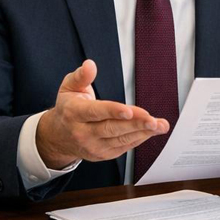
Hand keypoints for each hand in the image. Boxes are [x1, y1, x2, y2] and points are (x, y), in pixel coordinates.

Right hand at [35, 59, 169, 168]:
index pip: (96, 112)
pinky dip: (139, 139)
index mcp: (75, 113)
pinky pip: (124, 147)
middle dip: (135, 124)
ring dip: (143, 133)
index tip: (129, 111)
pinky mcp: (103, 154)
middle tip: (153, 120)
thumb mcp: (69, 88)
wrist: (58, 136)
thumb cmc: (68, 109)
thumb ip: (81, 76)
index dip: (113, 111)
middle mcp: (83, 132)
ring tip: (160, 126)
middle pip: (112, 128)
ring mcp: (93, 145)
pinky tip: (151, 132)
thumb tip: (90, 65)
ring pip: (121, 139)